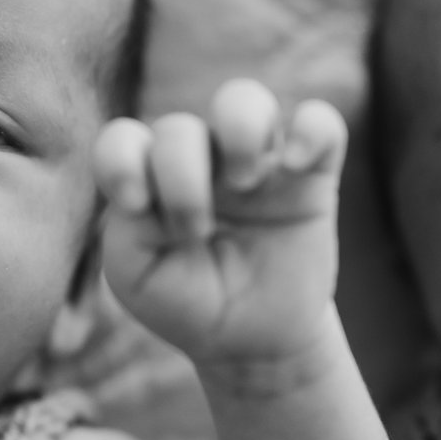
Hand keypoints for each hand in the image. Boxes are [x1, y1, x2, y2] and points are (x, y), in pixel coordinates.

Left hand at [95, 78, 346, 371]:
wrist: (255, 340)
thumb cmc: (188, 303)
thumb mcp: (139, 280)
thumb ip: (126, 232)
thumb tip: (148, 190)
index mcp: (150, 181)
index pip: (122, 141)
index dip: (120, 160)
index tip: (135, 205)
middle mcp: (199, 161)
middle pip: (178, 128)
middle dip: (181, 178)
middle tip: (197, 232)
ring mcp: (255, 164)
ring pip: (243, 99)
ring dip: (237, 131)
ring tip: (243, 183)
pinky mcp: (310, 176)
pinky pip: (321, 122)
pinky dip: (312, 130)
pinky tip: (296, 165)